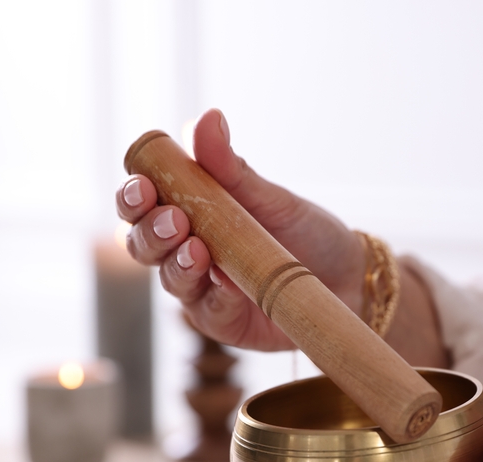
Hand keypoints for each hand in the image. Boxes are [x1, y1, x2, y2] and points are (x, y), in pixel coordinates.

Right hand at [116, 108, 364, 350]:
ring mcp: (201, 290)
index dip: (133, 195)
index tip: (143, 185)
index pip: (142, 204)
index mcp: (187, 214)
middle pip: (142, 244)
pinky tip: (226, 282)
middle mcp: (184, 252)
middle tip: (174, 219)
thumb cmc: (305, 232)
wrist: (349, 276)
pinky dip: (215, 295)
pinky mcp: (223, 323)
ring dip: (177, 263)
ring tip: (197, 249)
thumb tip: (207, 118)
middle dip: (150, 231)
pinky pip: (208, 310)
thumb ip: (231, 167)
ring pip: (168, 279)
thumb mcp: (270, 196)